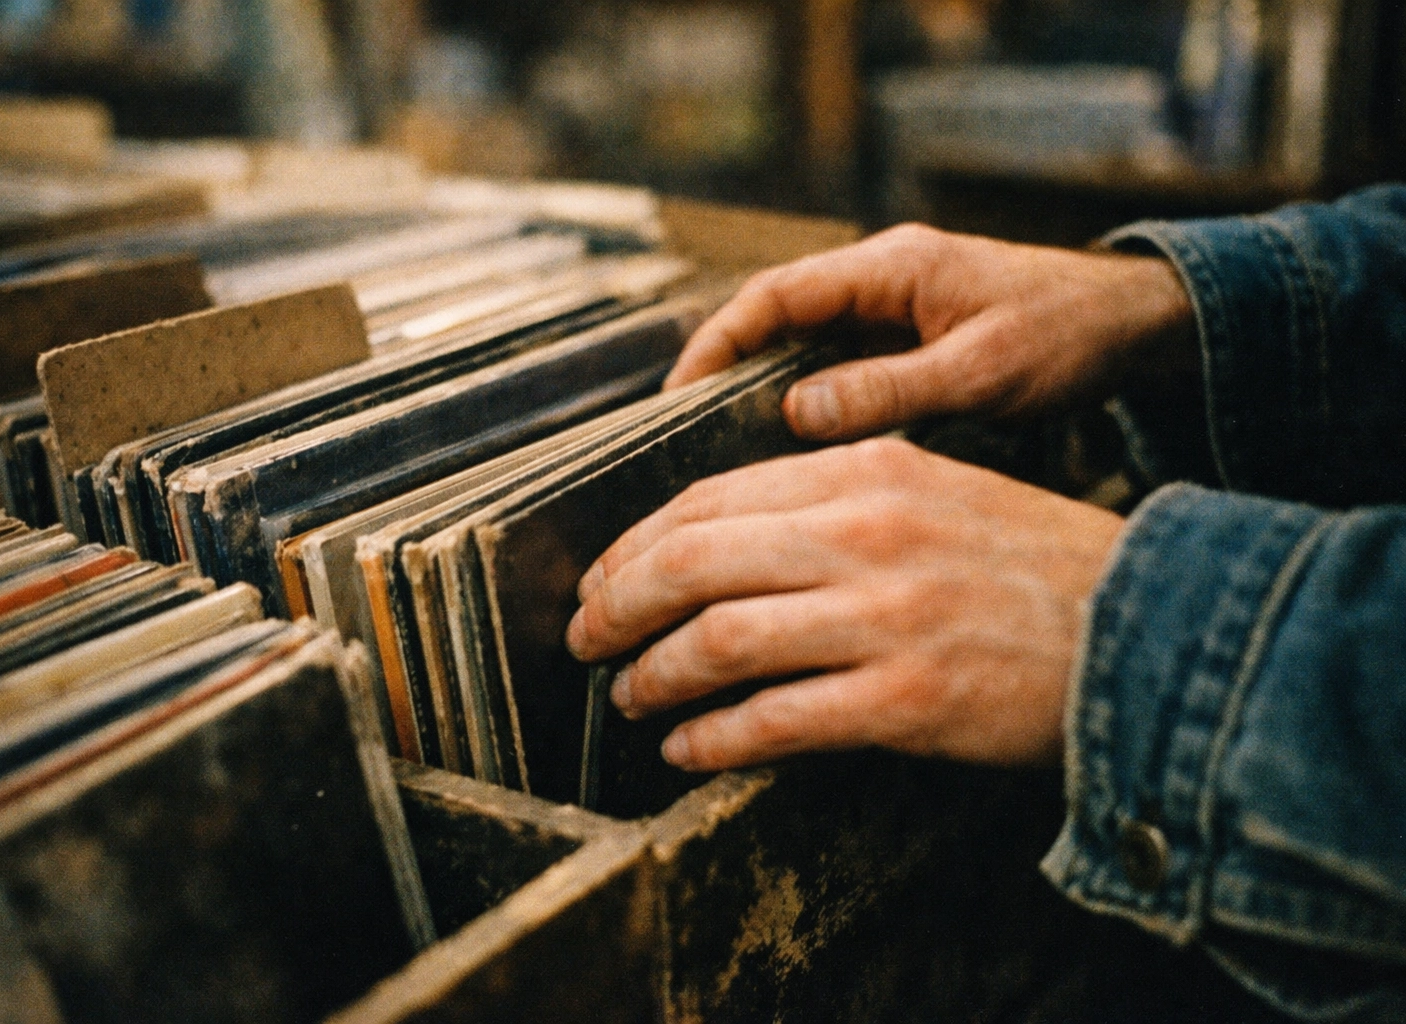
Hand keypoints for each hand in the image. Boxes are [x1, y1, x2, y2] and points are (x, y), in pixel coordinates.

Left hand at [564, 438, 1124, 770]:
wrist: (1144, 627)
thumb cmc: (1031, 562)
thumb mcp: (935, 487)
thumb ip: (835, 497)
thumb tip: (724, 537)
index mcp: (868, 469)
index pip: (710, 498)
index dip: (637, 544)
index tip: (605, 577)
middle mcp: (866, 533)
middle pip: (693, 562)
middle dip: (617, 604)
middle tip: (586, 636)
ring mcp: (885, 617)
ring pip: (719, 640)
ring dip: (654, 674)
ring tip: (630, 693)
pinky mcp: (906, 701)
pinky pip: (775, 721)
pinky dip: (714, 739)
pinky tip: (688, 749)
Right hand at [666, 224, 1196, 439]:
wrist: (1135, 325)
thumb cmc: (1069, 335)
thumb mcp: (980, 370)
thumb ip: (888, 389)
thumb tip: (797, 411)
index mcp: (892, 267)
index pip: (777, 294)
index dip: (719, 341)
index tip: (681, 391)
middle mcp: (883, 278)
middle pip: (777, 315)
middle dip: (725, 367)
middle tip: (684, 429)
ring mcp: (895, 306)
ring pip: (804, 341)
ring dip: (763, 385)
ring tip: (723, 446)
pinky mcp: (910, 336)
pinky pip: (838, 362)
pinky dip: (807, 397)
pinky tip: (792, 446)